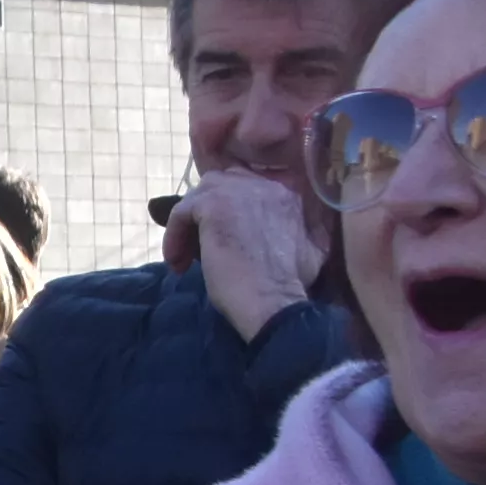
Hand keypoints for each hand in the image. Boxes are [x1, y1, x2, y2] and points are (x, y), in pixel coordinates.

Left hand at [177, 167, 324, 344]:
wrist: (275, 300)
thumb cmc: (290, 285)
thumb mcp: (310, 248)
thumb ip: (294, 226)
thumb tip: (276, 227)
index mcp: (289, 194)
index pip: (248, 186)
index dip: (230, 208)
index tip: (221, 235)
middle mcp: (268, 184)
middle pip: (223, 184)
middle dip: (208, 210)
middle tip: (200, 242)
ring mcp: (240, 190)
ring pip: (201, 195)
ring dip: (190, 223)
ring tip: (187, 256)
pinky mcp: (214, 204)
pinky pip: (182, 211)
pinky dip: (175, 235)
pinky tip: (177, 262)